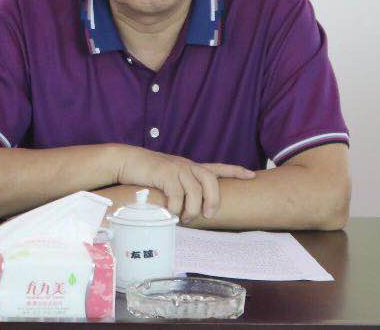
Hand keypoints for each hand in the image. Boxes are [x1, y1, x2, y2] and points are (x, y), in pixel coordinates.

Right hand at [114, 145, 255, 223]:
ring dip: (192, 209)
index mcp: (190, 167)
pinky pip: (177, 195)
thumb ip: (180, 189)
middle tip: (208, 215)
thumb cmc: (148, 174)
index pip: (217, 167)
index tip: (252, 175)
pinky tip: (170, 212)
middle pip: (211, 181)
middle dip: (213, 200)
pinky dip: (175, 208)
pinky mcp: (165, 173)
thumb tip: (189, 211)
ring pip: (195, 191)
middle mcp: (187, 166)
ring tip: (184, 218)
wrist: (128, 161)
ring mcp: (177, 168)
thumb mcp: (168, 179)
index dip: (235, 171)